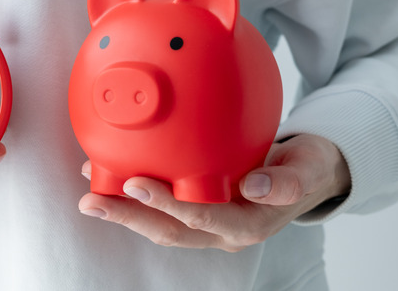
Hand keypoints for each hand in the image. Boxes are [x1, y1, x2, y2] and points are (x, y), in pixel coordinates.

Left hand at [78, 134, 350, 251]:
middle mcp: (222, 231)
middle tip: (91, 200)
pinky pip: (162, 209)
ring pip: (159, 225)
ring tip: (89, 193)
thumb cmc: (306, 167)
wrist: (308, 173)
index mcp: (248, 224)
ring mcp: (208, 226)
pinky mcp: (199, 213)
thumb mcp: (308, 169)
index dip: (166, 203)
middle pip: (169, 230)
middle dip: (128, 217)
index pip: (200, 217)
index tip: (135, 182)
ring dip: (123, 211)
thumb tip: (255, 188)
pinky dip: (134, 197)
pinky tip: (109, 176)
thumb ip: (287, 181)